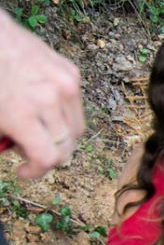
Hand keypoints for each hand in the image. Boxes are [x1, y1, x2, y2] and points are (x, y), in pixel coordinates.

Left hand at [0, 10, 83, 178]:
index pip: (48, 158)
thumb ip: (6, 140)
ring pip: (77, 129)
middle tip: (28, 147)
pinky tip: (42, 103)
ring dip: (60, 135)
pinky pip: (76, 106)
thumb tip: (26, 157)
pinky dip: (62, 111)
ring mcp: (66, 85)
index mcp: (22, 113)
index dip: (37, 171)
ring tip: (38, 126)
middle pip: (67, 147)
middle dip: (48, 153)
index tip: (24, 170)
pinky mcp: (72, 73)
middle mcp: (50, 100)